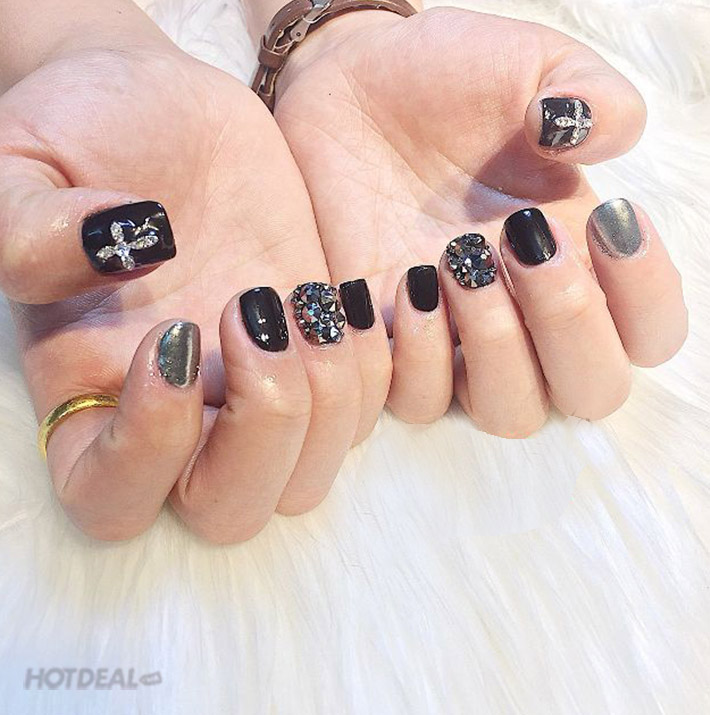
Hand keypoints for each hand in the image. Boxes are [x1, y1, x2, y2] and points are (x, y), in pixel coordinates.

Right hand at [1, 32, 389, 540]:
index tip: (174, 336)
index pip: (112, 498)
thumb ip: (29, 229)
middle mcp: (181, 416)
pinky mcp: (316, 360)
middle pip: (231, 511)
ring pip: (308, 476)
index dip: (149, 445)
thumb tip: (126, 247)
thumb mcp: (23, 164)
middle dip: (264, 425)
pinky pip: (362, 415)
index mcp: (89, 393)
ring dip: (325, 393)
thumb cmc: (82, 136)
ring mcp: (255, 394)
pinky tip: (342, 296)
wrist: (169, 113)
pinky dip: (369, 368)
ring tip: (305, 299)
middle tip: (255, 311)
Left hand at [272, 8, 687, 435]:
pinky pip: (421, 401)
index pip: (648, 331)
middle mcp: (526, 315)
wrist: (349, 90)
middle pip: (590, 390)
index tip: (610, 218)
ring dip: (496, 346)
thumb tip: (585, 138)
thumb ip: (590, 98)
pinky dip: (421, 358)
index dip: (647, 296)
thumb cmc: (446, 81)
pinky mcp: (388, 347)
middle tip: (525, 243)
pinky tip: (406, 285)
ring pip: (510, 412)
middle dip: (569, 325)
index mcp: (580, 258)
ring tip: (457, 259)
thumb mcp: (530, 68)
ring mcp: (457, 339)